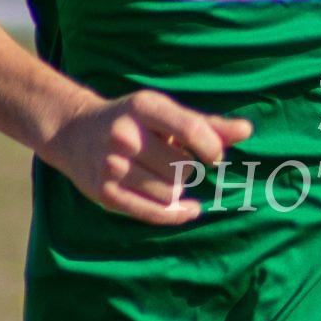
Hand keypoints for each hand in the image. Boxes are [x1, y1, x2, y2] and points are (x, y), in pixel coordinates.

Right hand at [39, 88, 252, 226]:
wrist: (73, 132)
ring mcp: (112, 166)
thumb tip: (247, 130)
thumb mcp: (164, 113)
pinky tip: (188, 209)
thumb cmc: (132, 121)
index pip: (190, 129)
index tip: (213, 155)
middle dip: (187, 169)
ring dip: (177, 189)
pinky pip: (153, 213)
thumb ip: (207, 124)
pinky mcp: (105, 193)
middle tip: (174, 161)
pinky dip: (176, 213)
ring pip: (170, 192)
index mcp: (143, 107)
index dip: (211, 148)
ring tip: (162, 176)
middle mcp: (124, 135)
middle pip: (182, 167)